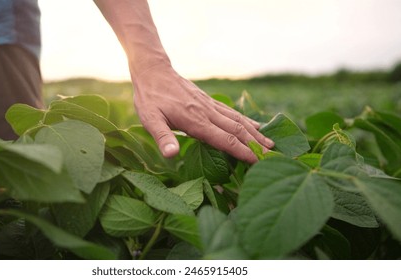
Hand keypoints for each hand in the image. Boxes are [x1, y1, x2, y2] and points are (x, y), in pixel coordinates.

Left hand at [131, 63, 273, 162]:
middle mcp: (208, 113)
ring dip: (255, 132)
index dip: (243, 152)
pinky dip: (246, 120)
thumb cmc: (150, 98)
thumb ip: (162, 137)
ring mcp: (210, 105)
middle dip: (256, 144)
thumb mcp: (150, 119)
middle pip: (237, 130)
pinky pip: (232, 112)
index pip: (225, 140)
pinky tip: (253, 125)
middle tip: (273, 157)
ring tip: (270, 143)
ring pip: (238, 120)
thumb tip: (171, 155)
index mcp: (196, 121)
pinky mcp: (209, 101)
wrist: (153, 71)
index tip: (259, 162)